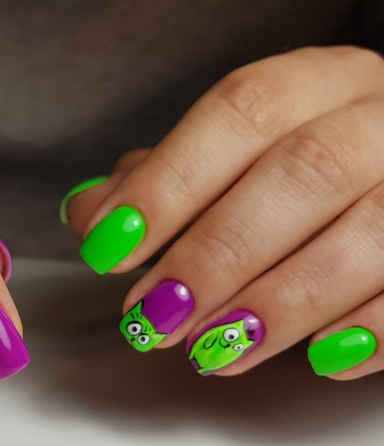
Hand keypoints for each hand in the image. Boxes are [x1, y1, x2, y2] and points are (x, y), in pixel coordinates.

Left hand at [64, 46, 382, 379]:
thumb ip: (162, 181)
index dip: (168, 183)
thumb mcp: (232, 158)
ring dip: (280, 303)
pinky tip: (318, 360)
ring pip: (369, 233)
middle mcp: (379, 119)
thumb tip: (91, 209)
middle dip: (215, 255)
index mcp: (317, 85)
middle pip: (304, 173)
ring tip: (215, 350)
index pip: (240, 113)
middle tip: (152, 317)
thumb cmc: (299, 171)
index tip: (108, 246)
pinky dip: (370, 331)